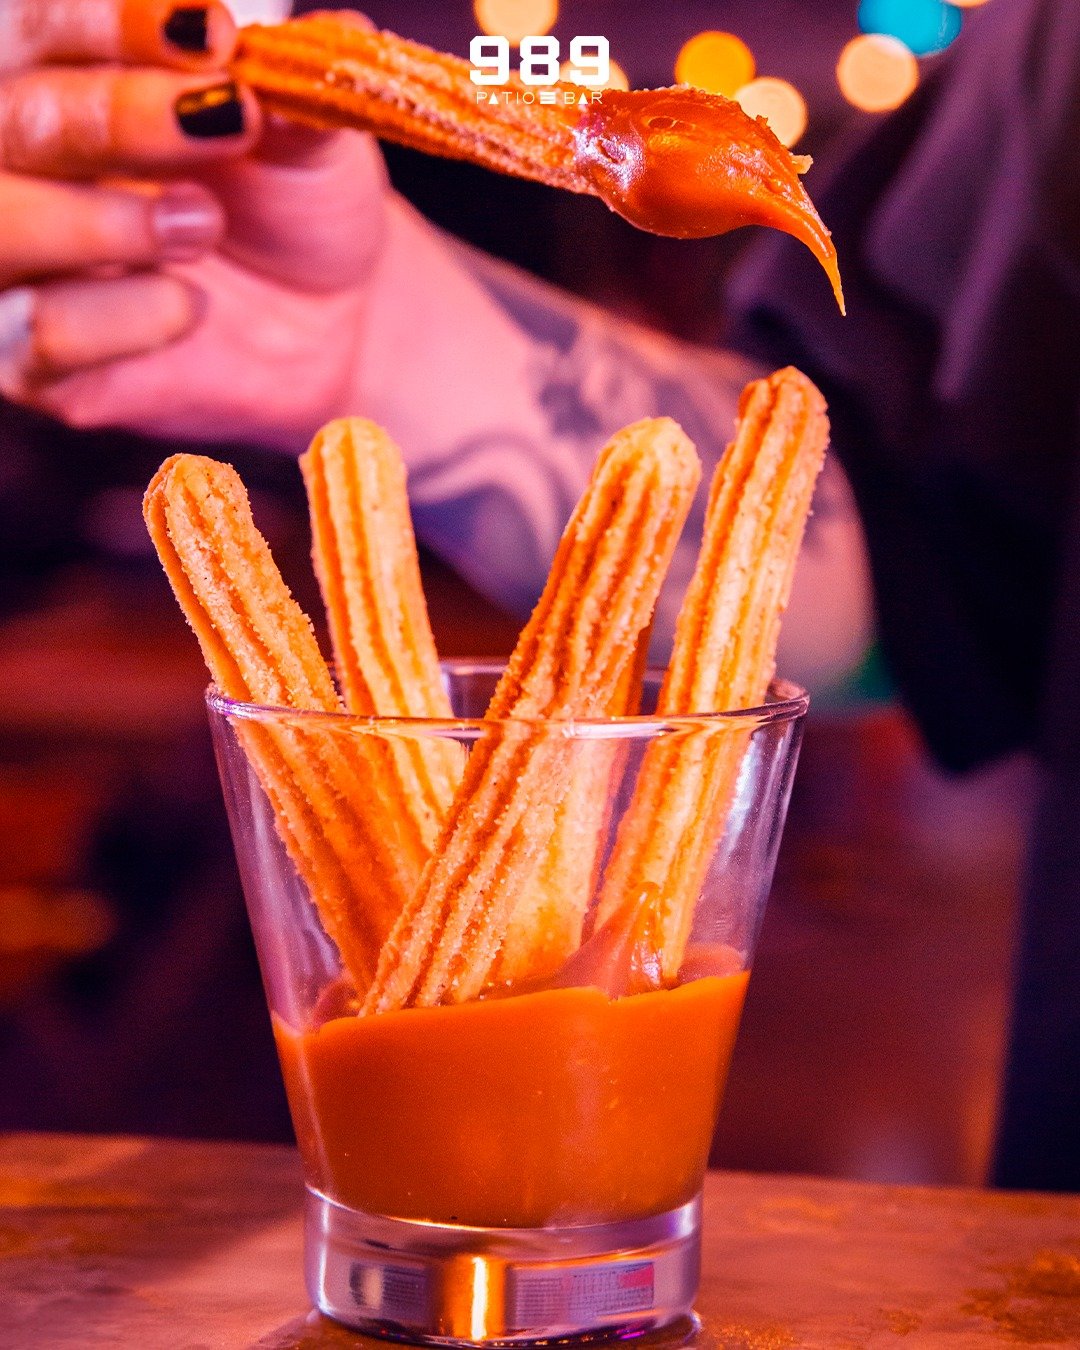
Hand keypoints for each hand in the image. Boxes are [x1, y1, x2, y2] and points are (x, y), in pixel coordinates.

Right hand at [0, 2, 388, 448]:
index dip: (112, 28)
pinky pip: (42, 332)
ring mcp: (19, 265)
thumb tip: (314, 47)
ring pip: (1, 229)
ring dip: (99, 222)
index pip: (38, 28)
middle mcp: (18, 164)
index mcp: (60, 76)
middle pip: (14, 122)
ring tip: (201, 225)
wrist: (330, 321)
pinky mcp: (35, 361)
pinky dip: (125, 314)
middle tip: (224, 126)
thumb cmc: (294, 205)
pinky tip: (192, 307)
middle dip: (114, 119)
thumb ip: (289, 89)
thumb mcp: (307, 137)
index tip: (213, 39)